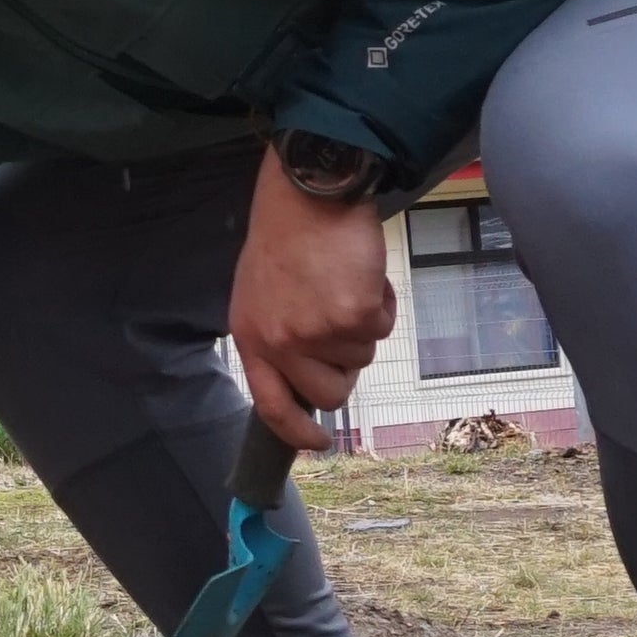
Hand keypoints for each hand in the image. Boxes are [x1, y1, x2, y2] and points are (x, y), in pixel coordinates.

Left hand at [229, 163, 395, 445]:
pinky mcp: (352, 316)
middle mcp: (281, 343)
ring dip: (362, 325)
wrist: (309, 194)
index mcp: (253, 338)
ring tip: (344, 283)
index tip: (319, 443)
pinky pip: (382, 328)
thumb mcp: (260, 295)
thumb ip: (279, 336)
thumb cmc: (286, 238)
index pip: (271, 406)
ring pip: (362, 358)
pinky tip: (360, 273)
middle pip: (330, 393)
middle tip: (344, 326)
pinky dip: (381, 302)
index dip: (297, 432)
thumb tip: (309, 374)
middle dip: (346, 368)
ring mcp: (317, 333)